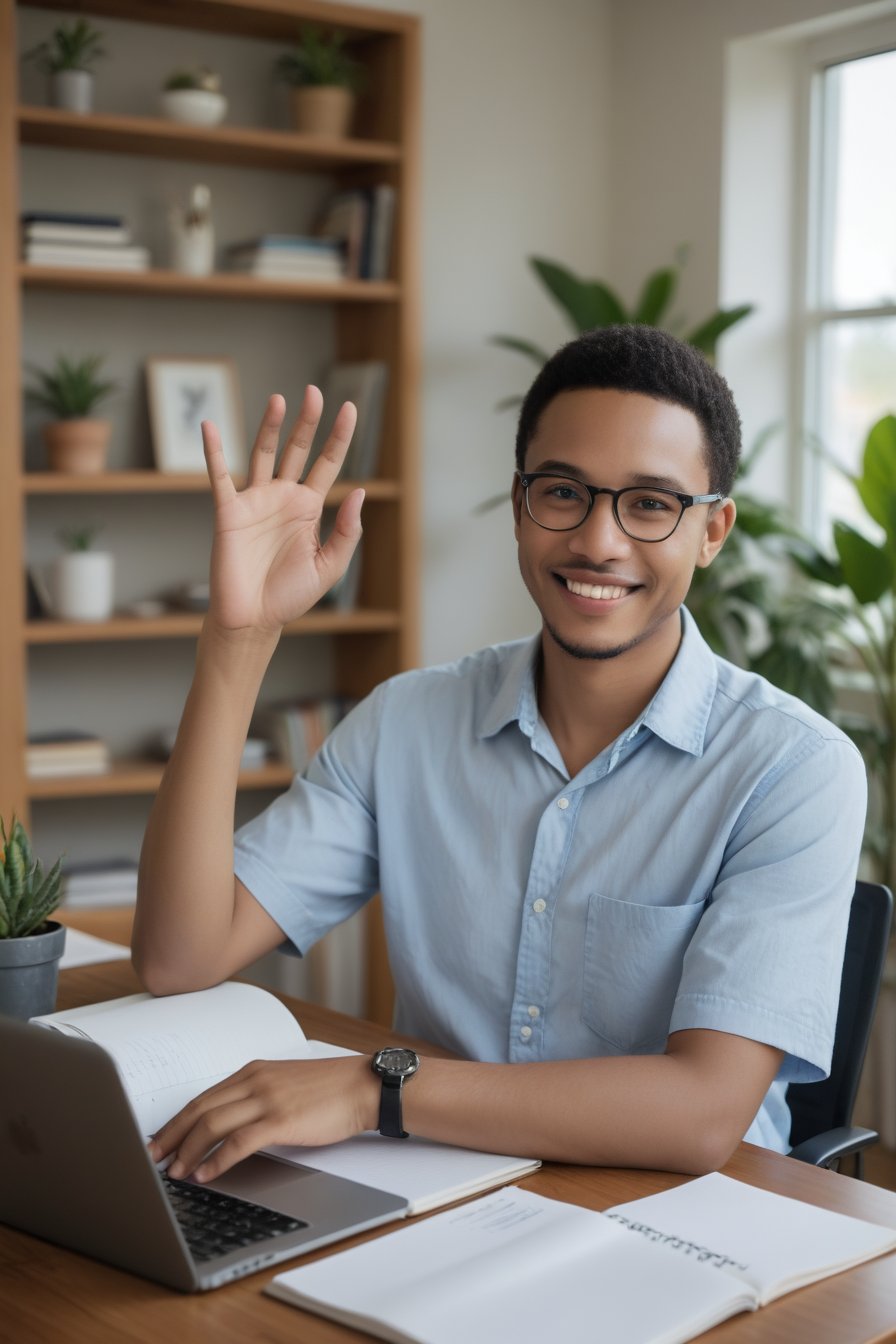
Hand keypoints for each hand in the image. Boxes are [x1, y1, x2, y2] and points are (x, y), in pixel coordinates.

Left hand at [148, 1054, 378, 1183]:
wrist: (362, 1086)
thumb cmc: (328, 1090)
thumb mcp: (284, 1084)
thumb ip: (255, 1097)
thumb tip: (227, 1126)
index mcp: (252, 1071)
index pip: (202, 1097)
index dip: (175, 1121)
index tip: (158, 1140)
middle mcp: (254, 1081)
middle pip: (199, 1109)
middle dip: (170, 1136)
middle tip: (151, 1158)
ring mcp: (267, 1099)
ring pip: (212, 1124)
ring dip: (188, 1150)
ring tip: (174, 1172)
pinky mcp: (281, 1119)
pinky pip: (238, 1141)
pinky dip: (216, 1160)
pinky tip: (206, 1174)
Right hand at [203, 386, 362, 634]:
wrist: (253, 619)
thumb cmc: (290, 596)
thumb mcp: (330, 566)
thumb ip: (347, 532)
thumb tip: (360, 492)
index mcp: (310, 509)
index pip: (328, 464)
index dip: (339, 437)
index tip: (350, 408)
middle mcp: (283, 498)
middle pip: (297, 450)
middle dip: (307, 422)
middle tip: (315, 392)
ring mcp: (255, 502)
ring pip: (263, 454)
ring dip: (270, 427)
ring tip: (280, 400)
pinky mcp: (228, 512)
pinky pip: (219, 476)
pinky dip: (213, 451)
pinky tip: (208, 425)